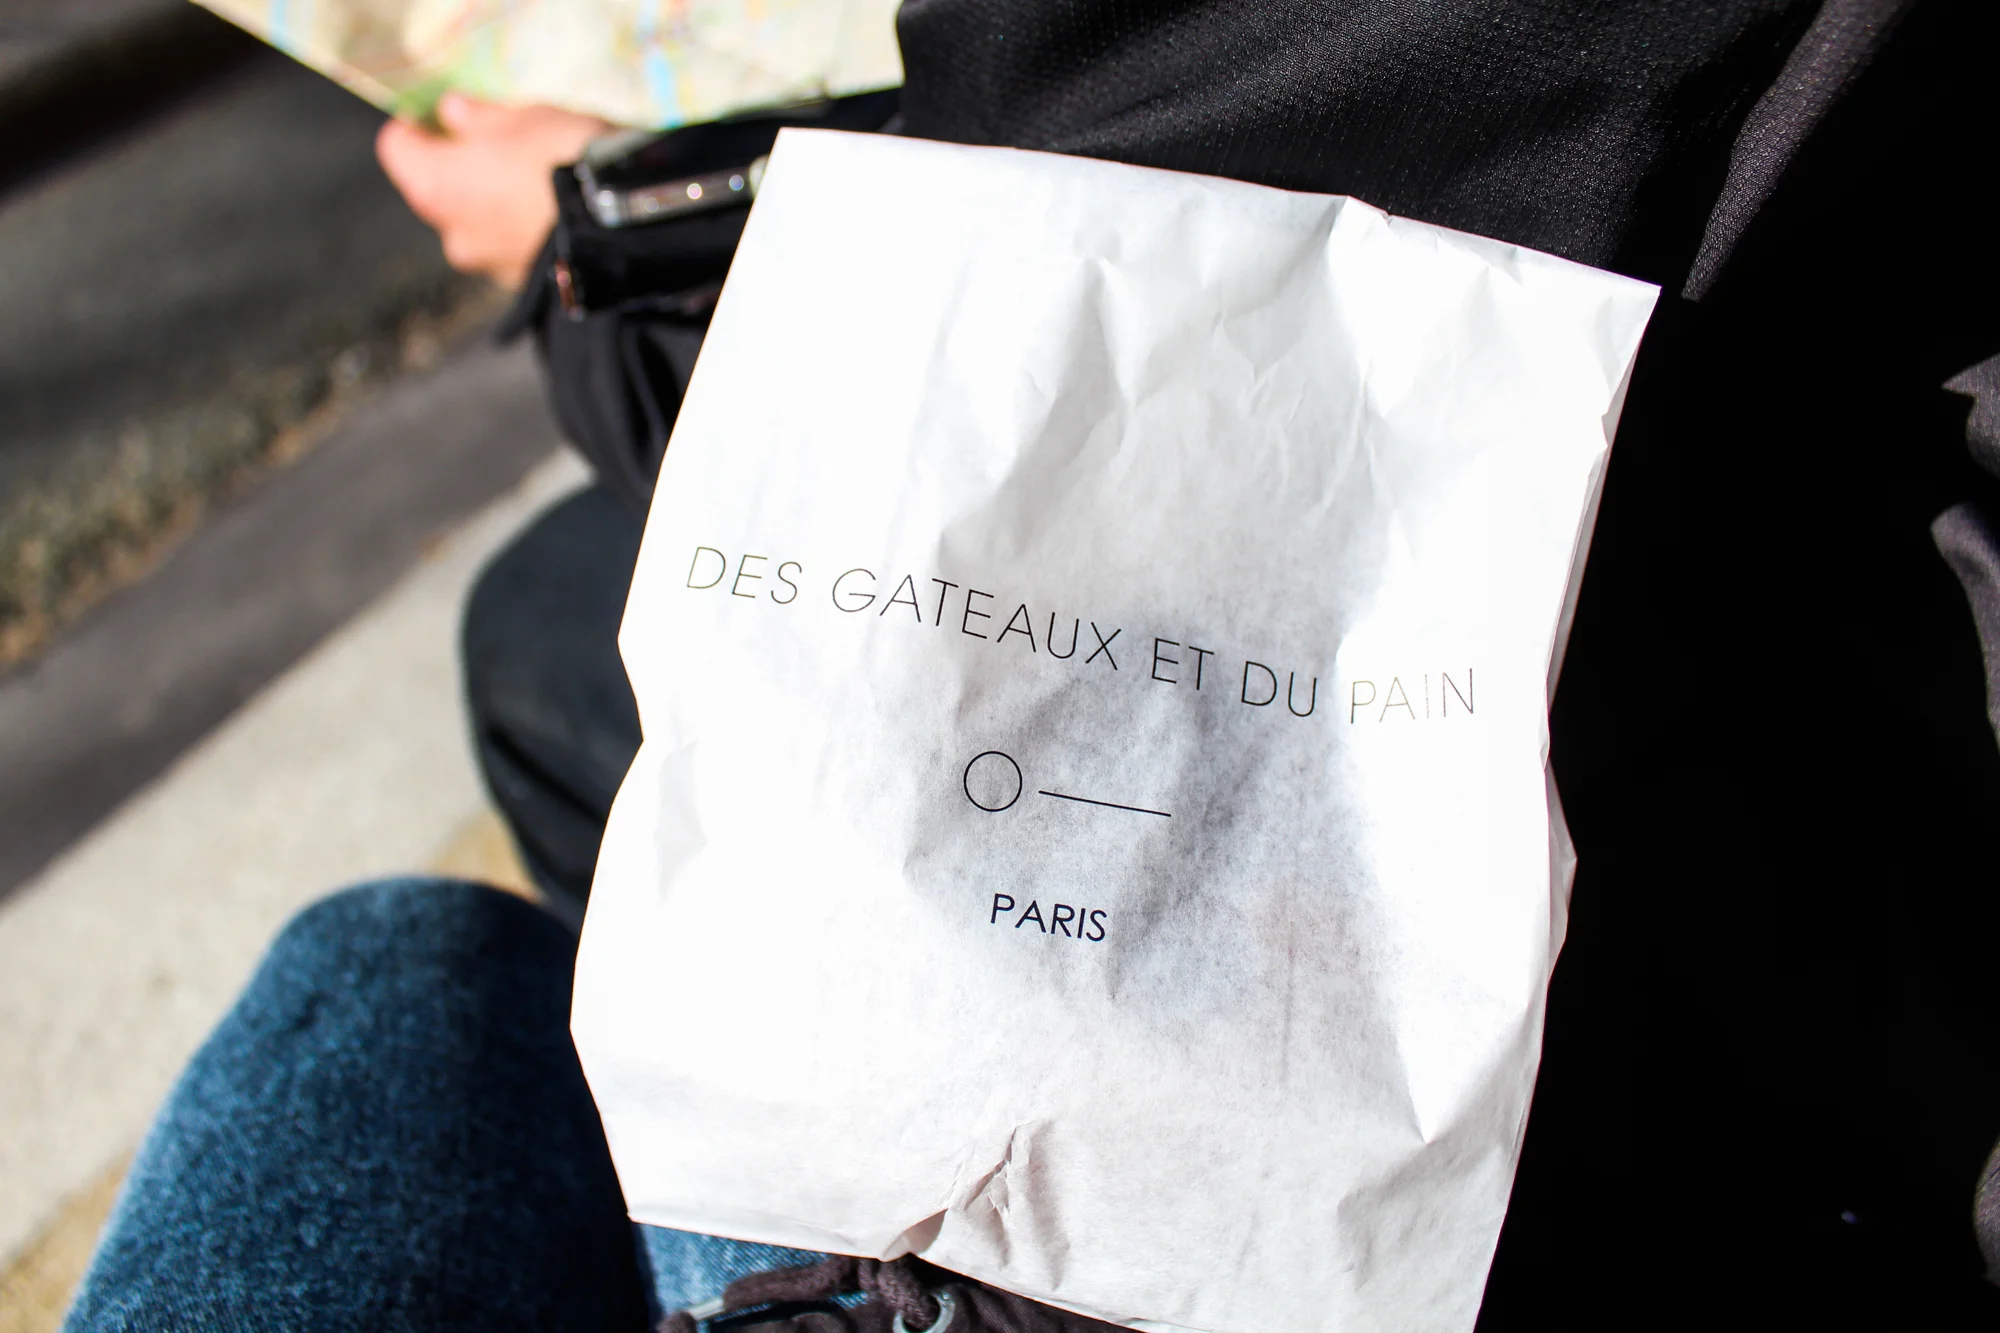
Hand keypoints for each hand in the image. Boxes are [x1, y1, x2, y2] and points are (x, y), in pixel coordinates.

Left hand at [376, 94, 615, 288]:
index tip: (450, 114)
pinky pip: (510, 250)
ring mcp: (486, 268)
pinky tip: (557, 218)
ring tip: (540, 187)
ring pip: (476, 225)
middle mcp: (450, 235)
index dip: (420, 126)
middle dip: (463, 170)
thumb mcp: (522, 117)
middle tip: (504, 149)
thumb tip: (452, 114)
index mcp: (434, 187)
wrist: (626, 228)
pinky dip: (522, 233)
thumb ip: (479, 116)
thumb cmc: (562, 159)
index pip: (397, 148)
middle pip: (438, 192)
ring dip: (494, 205)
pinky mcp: (523, 289)